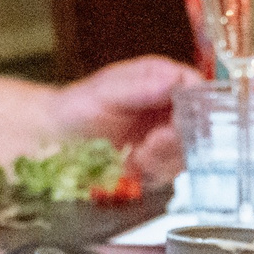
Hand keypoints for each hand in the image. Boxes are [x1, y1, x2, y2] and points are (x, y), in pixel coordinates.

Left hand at [48, 55, 200, 184]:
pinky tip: (132, 168)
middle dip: (176, 140)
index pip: (197, 91)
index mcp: (161, 79)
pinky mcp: (156, 162)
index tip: (176, 123)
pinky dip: (152, 174)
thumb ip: (141, 87)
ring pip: (186, 152)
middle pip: (198, 126)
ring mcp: (164, 136)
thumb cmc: (76, 107)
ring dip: (163, 159)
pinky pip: (169, 172)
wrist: (54, 138)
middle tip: (151, 144)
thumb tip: (174, 80)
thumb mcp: (107, 92)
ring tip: (136, 156)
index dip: (195, 108)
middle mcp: (168, 107)